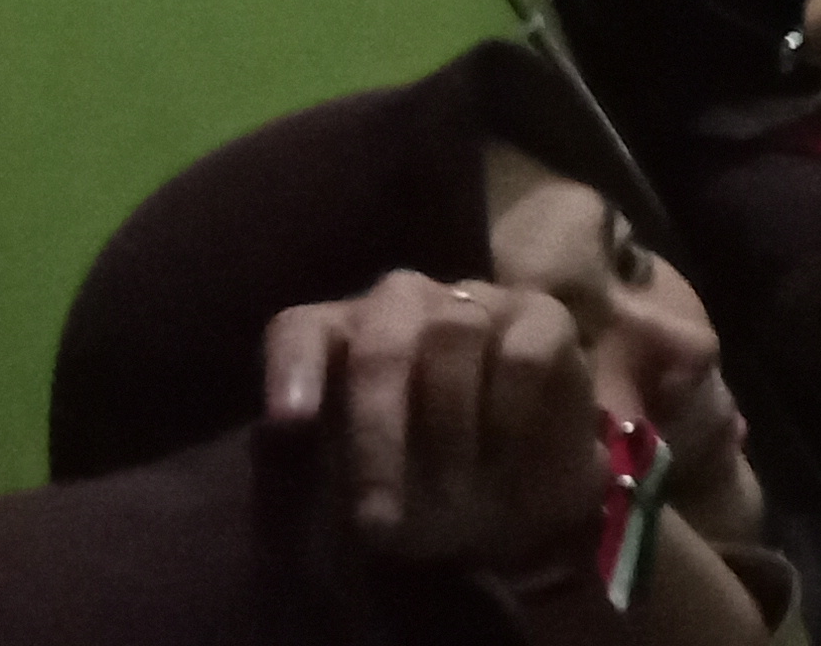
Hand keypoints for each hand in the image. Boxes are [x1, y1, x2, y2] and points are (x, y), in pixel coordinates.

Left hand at [263, 273, 607, 579]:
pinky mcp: (543, 322)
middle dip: (377, 429)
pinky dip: (508, 411)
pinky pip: (522, 352)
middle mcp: (403, 307)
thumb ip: (295, 467)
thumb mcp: (335, 503)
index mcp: (338, 340)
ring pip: (454, 333)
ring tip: (450, 499)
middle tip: (377, 516)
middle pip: (381, 338)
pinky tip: (502, 456)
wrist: (507, 509)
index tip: (291, 423)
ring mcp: (477, 305)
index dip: (294, 370)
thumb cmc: (407, 495)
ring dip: (447, 427)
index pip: (301, 331)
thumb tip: (278, 431)